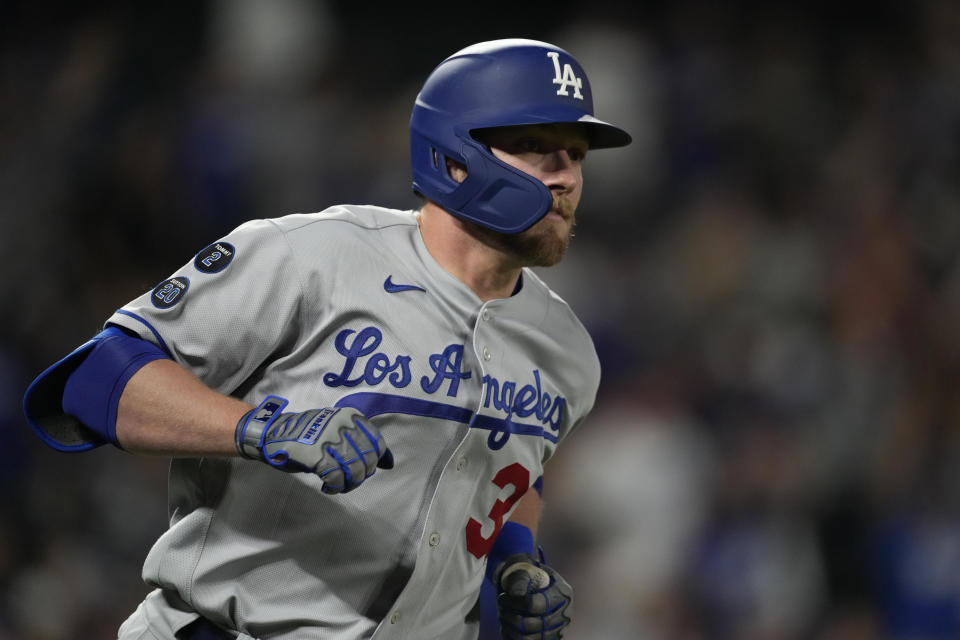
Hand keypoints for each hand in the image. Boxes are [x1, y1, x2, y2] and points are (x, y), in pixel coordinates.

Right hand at [236, 396, 392, 493]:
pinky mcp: (317, 456)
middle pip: (367, 459)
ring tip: (340, 485)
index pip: (377, 441)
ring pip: (354, 470)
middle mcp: (342, 426)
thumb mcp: (335, 428)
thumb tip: (386, 462)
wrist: (272, 433)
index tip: (376, 468)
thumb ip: (358, 440)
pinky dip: (335, 487)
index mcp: (349, 417)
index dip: (379, 458)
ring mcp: (329, 440)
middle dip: (362, 474)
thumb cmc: (305, 434)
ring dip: (349, 483)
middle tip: (349, 479)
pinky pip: (336, 478)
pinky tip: (328, 487)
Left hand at [495, 552, 572, 638]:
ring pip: (530, 638)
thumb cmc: (528, 576)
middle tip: (501, 608)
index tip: (502, 597)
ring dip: (511, 629)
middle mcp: (564, 613)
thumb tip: (517, 595)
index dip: (516, 604)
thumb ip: (521, 579)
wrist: (534, 583)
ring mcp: (558, 629)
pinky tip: (507, 628)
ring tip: (503, 617)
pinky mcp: (549, 638)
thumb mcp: (526, 570)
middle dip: (511, 617)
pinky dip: (513, 637)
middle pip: (534, 624)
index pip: (538, 605)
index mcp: (562, 593)